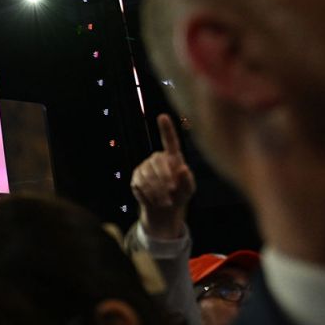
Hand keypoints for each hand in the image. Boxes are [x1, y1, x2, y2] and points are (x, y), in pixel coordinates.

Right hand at [130, 113, 195, 238]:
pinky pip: (140, 183)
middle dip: (164, 176)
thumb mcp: (189, 189)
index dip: (166, 129)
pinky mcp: (136, 176)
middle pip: (157, 161)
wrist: (164, 208)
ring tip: (166, 201)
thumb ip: (188, 180)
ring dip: (157, 190)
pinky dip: (149, 194)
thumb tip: (182, 168)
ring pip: (148, 174)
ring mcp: (144, 166)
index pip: (169, 140)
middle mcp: (157, 158)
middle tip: (171, 190)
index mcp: (173, 157)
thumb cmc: (180, 194)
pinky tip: (155, 200)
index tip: (162, 116)